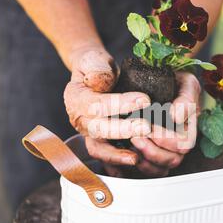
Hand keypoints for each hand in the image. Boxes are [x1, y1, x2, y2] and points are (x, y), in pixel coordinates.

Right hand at [64, 45, 150, 166]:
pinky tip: (135, 162)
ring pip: (99, 148)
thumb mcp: (94, 60)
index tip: (145, 99)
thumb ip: (97, 68)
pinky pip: (106, 155)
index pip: (97, 104)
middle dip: (123, 130)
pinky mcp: (99, 141)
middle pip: (98, 130)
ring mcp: (88, 133)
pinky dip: (118, 162)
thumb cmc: (95, 67)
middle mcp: (80, 119)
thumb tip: (100, 81)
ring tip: (137, 157)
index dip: (120, 104)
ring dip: (118, 154)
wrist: (92, 76)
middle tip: (146, 127)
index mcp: (76, 97)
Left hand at [131, 71, 199, 176]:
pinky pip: (146, 171)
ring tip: (131, 141)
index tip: (150, 127)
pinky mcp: (149, 154)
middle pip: (172, 160)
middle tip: (136, 136)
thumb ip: (187, 98)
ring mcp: (164, 150)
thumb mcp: (186, 82)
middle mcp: (178, 142)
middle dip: (153, 150)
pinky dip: (136, 166)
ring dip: (145, 158)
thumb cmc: (174, 80)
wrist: (155, 78)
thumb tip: (178, 117)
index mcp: (189, 128)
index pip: (184, 145)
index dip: (167, 140)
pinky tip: (128, 153)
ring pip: (159, 169)